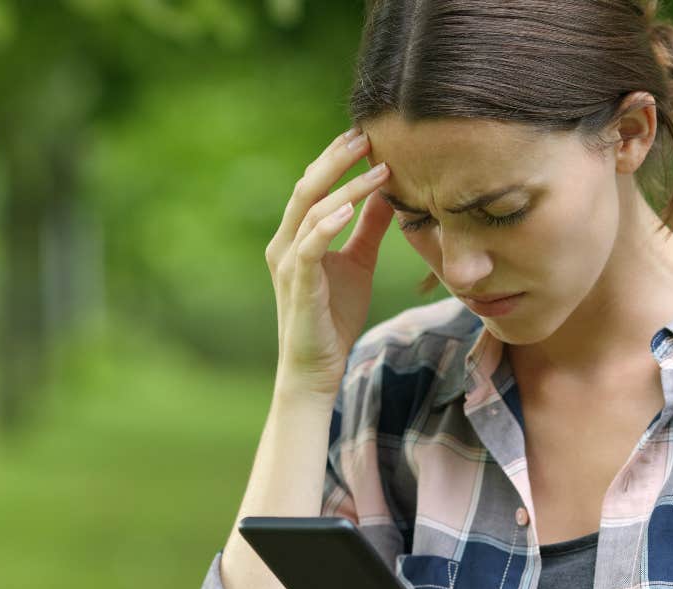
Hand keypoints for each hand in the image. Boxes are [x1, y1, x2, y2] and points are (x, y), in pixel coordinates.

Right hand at [267, 125, 396, 396]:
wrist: (315, 368)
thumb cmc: (334, 317)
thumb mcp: (358, 263)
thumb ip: (367, 229)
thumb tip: (387, 195)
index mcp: (296, 235)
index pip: (314, 185)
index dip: (336, 158)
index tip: (366, 135)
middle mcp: (284, 243)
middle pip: (307, 187)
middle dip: (337, 159)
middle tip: (367, 136)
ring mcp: (288, 263)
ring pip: (311, 210)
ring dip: (346, 186)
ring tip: (377, 168)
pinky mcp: (298, 285)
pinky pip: (309, 246)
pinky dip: (328, 223)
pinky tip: (351, 207)